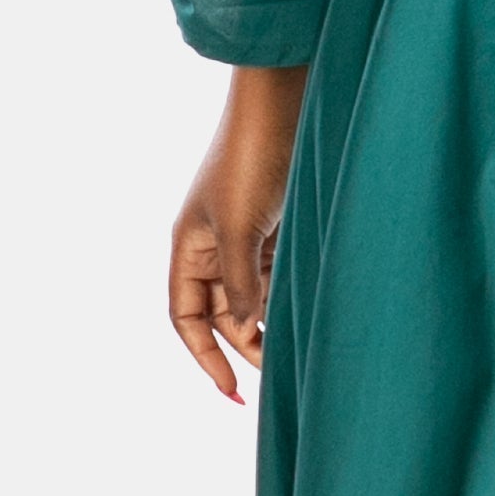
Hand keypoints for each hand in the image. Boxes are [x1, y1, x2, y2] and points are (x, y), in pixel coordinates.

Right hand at [169, 63, 309, 401]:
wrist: (285, 103)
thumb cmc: (252, 160)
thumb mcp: (241, 229)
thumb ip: (239, 284)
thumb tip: (241, 329)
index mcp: (188, 246)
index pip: (185, 316)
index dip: (205, 356)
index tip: (231, 392)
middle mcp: (211, 244)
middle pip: (221, 312)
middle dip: (244, 344)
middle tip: (278, 374)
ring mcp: (244, 235)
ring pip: (251, 295)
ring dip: (268, 322)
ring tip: (297, 351)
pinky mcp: (275, 224)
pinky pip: (274, 273)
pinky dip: (286, 295)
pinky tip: (309, 313)